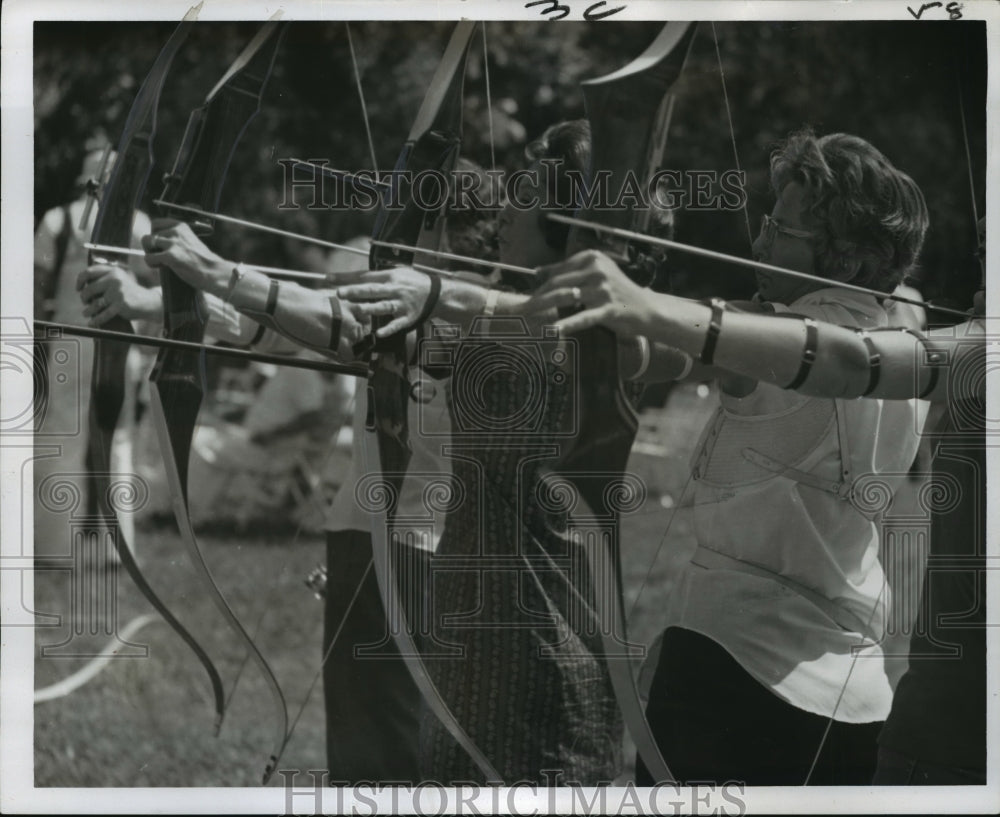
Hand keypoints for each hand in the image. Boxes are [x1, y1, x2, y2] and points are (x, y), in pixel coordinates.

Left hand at [77, 263, 162, 325]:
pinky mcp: (121, 305)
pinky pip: (104, 314)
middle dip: (84, 297)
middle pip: (90, 288)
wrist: (149, 302)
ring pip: (95, 303)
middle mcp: (115, 279)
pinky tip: (92, 323)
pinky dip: (96, 320)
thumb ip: (104, 279)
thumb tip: (83, 286)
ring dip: (88, 310)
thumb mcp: (119, 280)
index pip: (89, 272)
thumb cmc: (130, 292)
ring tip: (86, 313)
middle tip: (84, 302)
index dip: (80, 280)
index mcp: (113, 271)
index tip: (78, 288)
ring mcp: (118, 292)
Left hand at [141, 217, 228, 294]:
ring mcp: (173, 243)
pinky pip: (149, 257)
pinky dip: (152, 263)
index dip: (155, 234)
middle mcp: (176, 231)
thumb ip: (177, 238)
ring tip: (160, 261)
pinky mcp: (171, 256)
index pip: (157, 223)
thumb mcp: (191, 242)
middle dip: (151, 245)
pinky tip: (162, 266)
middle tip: (159, 254)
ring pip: (147, 241)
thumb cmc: (204, 262)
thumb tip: (159, 241)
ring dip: (150, 252)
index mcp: (182, 226)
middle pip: (150, 233)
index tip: (160, 244)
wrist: (213, 273)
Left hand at [335, 267, 432, 337]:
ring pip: (383, 306)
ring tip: (357, 309)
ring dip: (370, 308)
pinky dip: (388, 328)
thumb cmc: (413, 282)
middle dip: (356, 291)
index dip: (347, 277)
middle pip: (372, 290)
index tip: (328, 278)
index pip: (364, 276)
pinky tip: (379, 333)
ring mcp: (401, 304)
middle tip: (339, 293)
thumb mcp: (397, 272)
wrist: (437, 293)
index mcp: (389, 277)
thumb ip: (378, 276)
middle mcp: (394, 289)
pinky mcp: (408, 317)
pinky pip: (397, 324)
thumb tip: (355, 277)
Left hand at [526, 250, 656, 334]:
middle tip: (517, 312)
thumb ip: (568, 273)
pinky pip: (583, 317)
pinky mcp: (609, 309)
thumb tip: (537, 272)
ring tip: (526, 319)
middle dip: (535, 299)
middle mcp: (596, 269)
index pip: (557, 272)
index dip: (538, 287)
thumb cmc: (616, 293)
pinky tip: (553, 331)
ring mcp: (603, 289)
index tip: (524, 300)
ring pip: (565, 298)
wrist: (647, 309)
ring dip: (542, 309)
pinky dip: (567, 325)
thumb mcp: (594, 276)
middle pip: (557, 284)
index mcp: (592, 257)